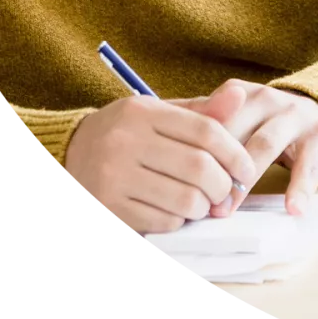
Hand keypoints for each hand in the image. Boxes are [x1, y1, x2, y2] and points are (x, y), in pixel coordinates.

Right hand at [63, 86, 258, 233]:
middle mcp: (126, 141)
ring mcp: (114, 176)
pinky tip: (176, 211)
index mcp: (143, 112)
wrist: (70, 153)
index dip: (235, 153)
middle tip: (225, 191)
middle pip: (198, 168)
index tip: (247, 170)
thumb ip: (201, 111)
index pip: (205, 130)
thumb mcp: (159, 113)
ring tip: (202, 202)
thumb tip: (240, 96)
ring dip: (203, 207)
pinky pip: (162, 222)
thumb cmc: (127, 133)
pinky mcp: (108, 205)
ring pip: (184, 200)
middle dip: (222, 185)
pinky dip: (179, 220)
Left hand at [170, 80, 317, 217]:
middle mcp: (267, 100)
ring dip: (246, 179)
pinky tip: (291, 208)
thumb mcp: (235, 116)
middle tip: (199, 201)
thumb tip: (158, 144)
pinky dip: (300, 188)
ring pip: (266, 145)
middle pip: (236, 133)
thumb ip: (201, 125)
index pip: (212, 120)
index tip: (177, 179)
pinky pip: (307, 165)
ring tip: (230, 208)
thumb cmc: (264, 120)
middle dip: (216, 168)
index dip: (195, 151)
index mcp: (241, 94)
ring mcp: (294, 118)